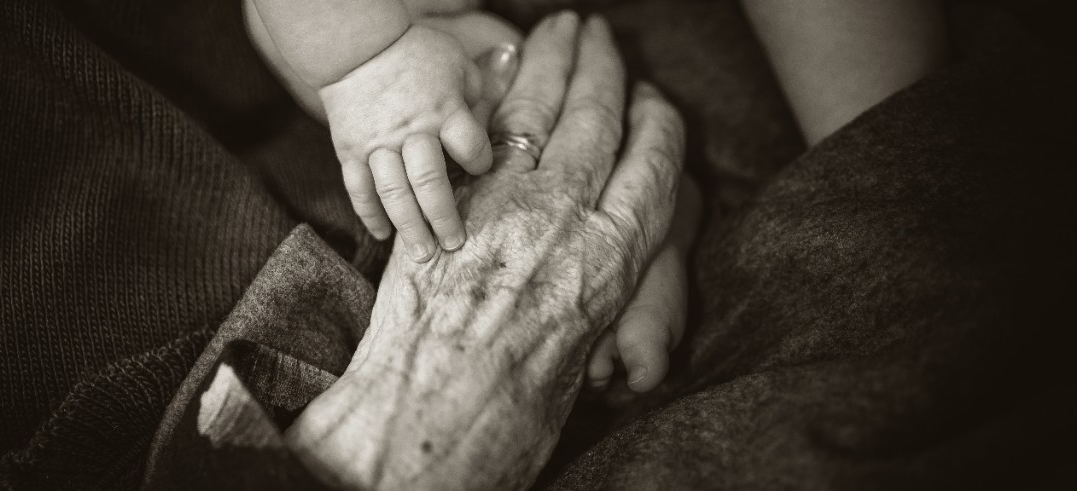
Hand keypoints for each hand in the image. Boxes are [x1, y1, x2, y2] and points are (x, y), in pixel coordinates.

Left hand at [286, 12, 686, 489]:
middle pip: (598, 118)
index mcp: (618, 255)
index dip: (656, 121)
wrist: (439, 413)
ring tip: (561, 28)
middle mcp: (571, 215)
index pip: (655, 161)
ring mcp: (509, 200)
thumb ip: (596, 286)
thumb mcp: (587, 346)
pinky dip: (496, 90)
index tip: (653, 101)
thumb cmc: (520, 405)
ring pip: (541, 109)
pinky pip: (483, 129)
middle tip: (600, 33)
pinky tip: (502, 66)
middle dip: (602, 66)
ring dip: (552, 60)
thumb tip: (596, 261)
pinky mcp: (454, 198)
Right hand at [322, 25, 492, 259]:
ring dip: (409, 227)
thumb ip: (477, 98)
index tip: (480, 169)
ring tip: (422, 255)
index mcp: (444, 110)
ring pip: (394, 193)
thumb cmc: (416, 53)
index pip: (470, 148)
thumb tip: (490, 129)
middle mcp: (411, 132)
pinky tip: (383, 236)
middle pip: (430, 182)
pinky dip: (370, 214)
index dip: (480, 163)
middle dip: (444, 217)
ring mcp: (377, 144)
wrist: (357, 45)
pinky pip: (359, 189)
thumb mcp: (458, 64)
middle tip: (455, 245)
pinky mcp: (350, 151)